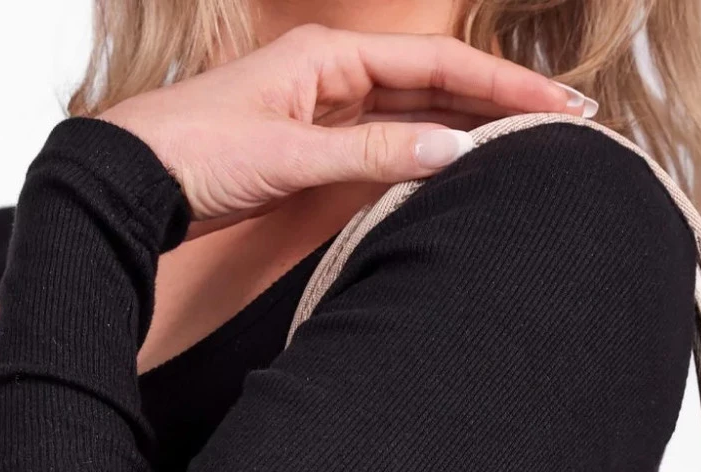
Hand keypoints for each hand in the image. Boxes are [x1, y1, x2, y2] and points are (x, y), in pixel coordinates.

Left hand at [99, 26, 594, 223]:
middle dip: (504, 104)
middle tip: (570, 127)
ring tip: (534, 151)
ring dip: (475, 132)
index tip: (560, 107)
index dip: (504, 85)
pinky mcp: (318, 155)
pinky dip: (433, 159)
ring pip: (420, 118)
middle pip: (439, 86)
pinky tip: (468, 175)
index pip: (439, 66)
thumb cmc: (194, 155)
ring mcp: (328, 116)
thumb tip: (456, 153)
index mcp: (330, 57)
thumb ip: (377, 156)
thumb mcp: (293, 155)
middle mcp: (334, 78)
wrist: (131, 186)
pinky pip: (393, 151)